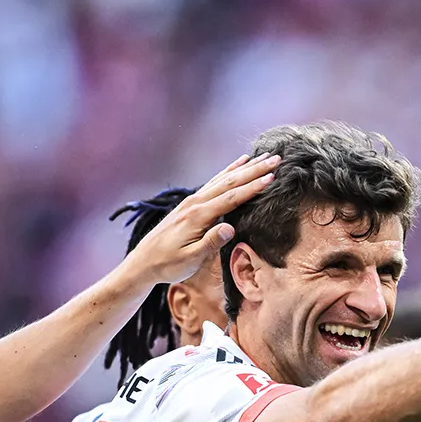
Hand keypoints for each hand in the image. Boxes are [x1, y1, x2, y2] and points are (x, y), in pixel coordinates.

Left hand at [121, 154, 279, 283]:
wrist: (144, 262)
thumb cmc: (168, 264)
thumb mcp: (190, 260)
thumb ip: (210, 243)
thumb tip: (230, 228)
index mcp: (197, 216)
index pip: (231, 198)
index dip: (252, 187)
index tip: (271, 177)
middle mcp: (195, 203)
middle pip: (230, 182)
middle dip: (254, 170)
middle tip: (276, 159)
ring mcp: (192, 201)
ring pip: (223, 179)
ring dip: (245, 167)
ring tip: (264, 157)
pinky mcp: (190, 203)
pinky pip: (214, 182)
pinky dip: (228, 171)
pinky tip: (238, 163)